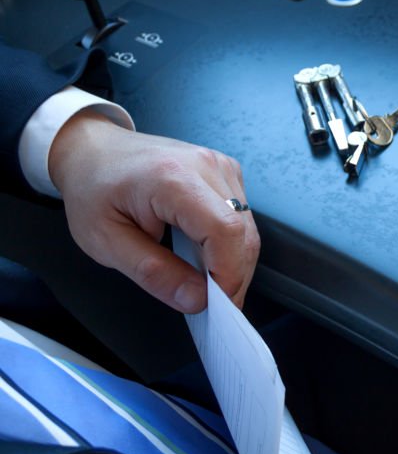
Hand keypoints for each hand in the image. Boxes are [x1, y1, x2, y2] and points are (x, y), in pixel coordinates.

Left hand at [48, 109, 260, 312]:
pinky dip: (231, 244)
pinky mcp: (226, 172)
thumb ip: (152, 272)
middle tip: (209, 304)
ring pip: (248, 227)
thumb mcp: (105, 241)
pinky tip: (208, 255)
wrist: (95, 150)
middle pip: (243, 232)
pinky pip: (243, 217)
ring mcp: (220, 166)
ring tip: (206, 282)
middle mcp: (205, 166)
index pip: (224, 230)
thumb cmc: (94, 189)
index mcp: (172, 177)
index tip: (214, 303)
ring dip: (233, 262)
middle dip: (233, 276)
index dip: (228, 272)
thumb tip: (196, 299)